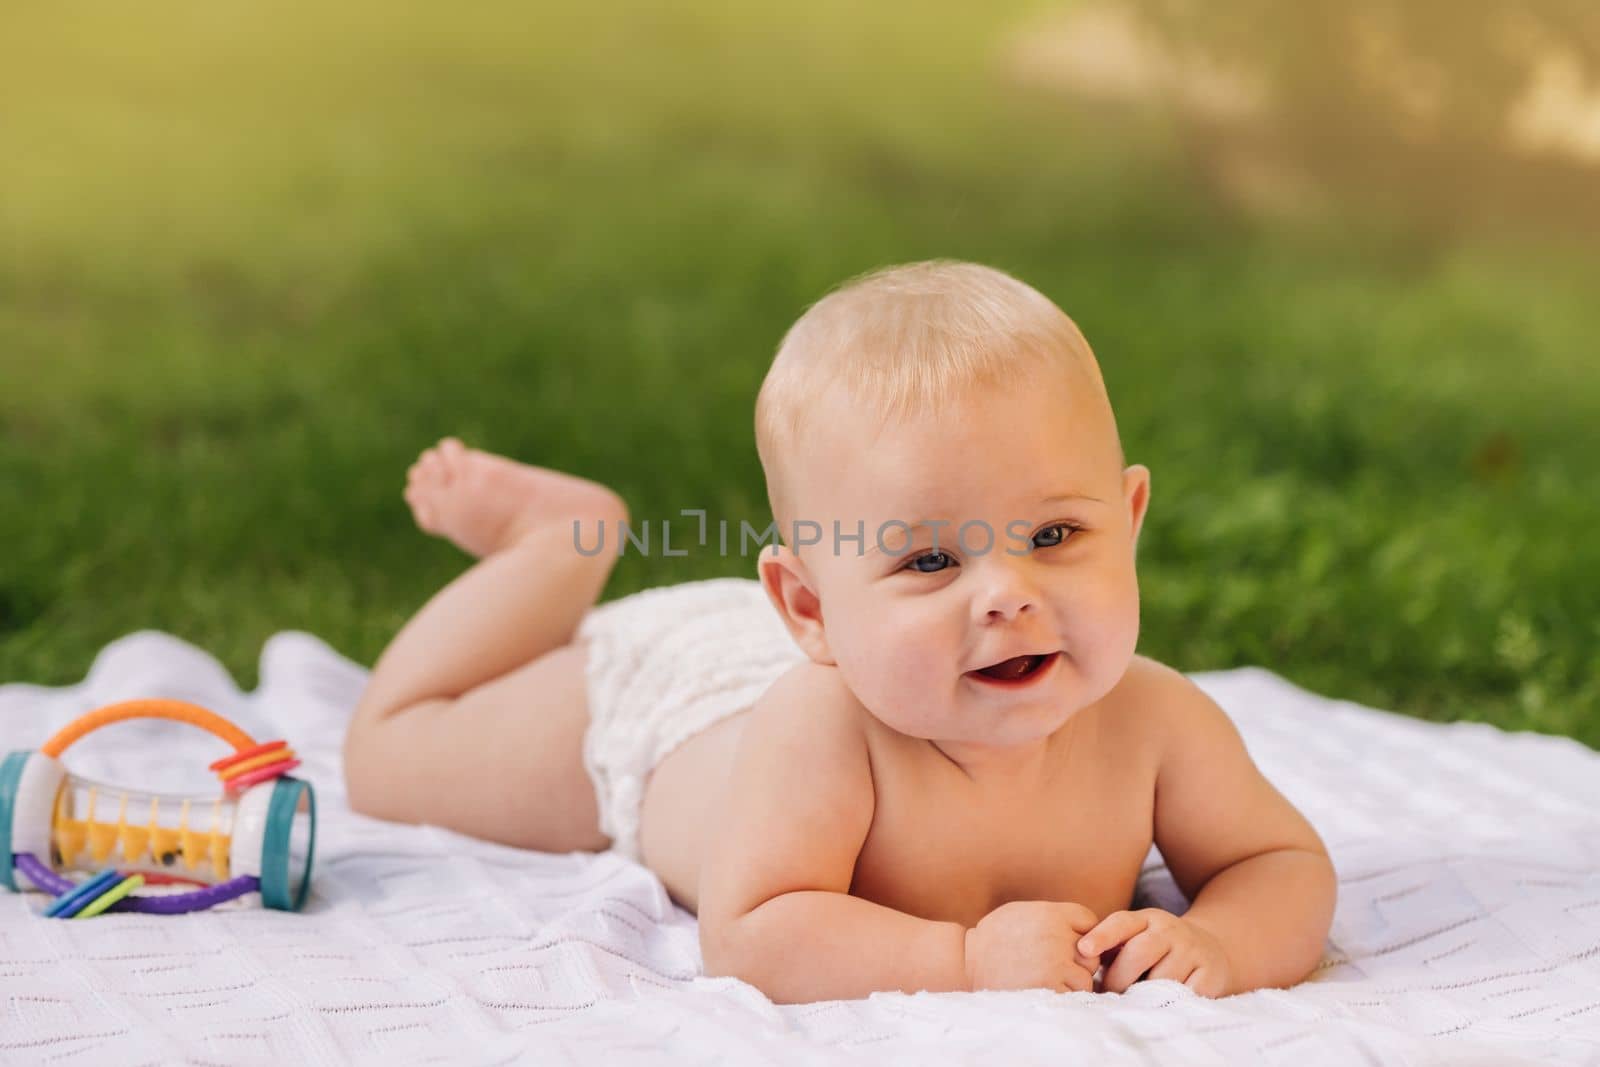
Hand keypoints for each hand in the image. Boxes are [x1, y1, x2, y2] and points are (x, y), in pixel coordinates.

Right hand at [963, 900, 1102, 992]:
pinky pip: (1074, 995)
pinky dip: (1065, 997)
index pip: (1089, 920)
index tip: (1067, 943)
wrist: (967, 961)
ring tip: (1051, 980)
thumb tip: (1086, 927)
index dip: (1082, 933)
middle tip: (1057, 965)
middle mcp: (1057, 936)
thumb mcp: (1023, 912)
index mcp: (1051, 913)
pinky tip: (1047, 991)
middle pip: (1093, 951)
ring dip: (1074, 982)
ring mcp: (1055, 963)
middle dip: (1080, 960)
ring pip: (1087, 977)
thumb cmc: (995, 936)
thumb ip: (1054, 916)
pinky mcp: (1049, 987)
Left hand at [1077, 908, 1231, 996]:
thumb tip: (1080, 966)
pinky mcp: (1209, 974)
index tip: (1084, 950)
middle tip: (1109, 993)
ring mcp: (1192, 951)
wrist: (1211, 950)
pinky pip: (1183, 994)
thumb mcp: (1137, 938)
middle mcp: (1170, 930)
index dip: (1102, 935)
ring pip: (1161, 978)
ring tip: (1135, 1000)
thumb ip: (1112, 947)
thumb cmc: (1159, 949)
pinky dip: (1168, 1002)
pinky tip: (1161, 1005)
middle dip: (1119, 977)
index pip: (1122, 923)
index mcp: (1147, 918)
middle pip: (1139, 952)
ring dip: (1143, 994)